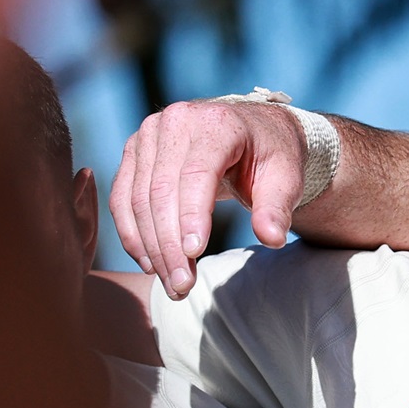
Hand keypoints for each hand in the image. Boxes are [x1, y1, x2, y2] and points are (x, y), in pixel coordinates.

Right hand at [111, 100, 307, 299]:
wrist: (252, 130)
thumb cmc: (271, 155)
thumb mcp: (286, 177)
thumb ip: (277, 207)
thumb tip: (272, 239)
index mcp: (216, 124)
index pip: (196, 174)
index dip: (191, 216)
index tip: (194, 255)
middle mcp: (176, 122)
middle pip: (161, 191)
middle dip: (169, 244)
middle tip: (182, 285)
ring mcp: (149, 135)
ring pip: (137, 199)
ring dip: (150, 247)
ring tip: (171, 283)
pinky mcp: (134, 152)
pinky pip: (123, 198)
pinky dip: (133, 234)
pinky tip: (150, 263)